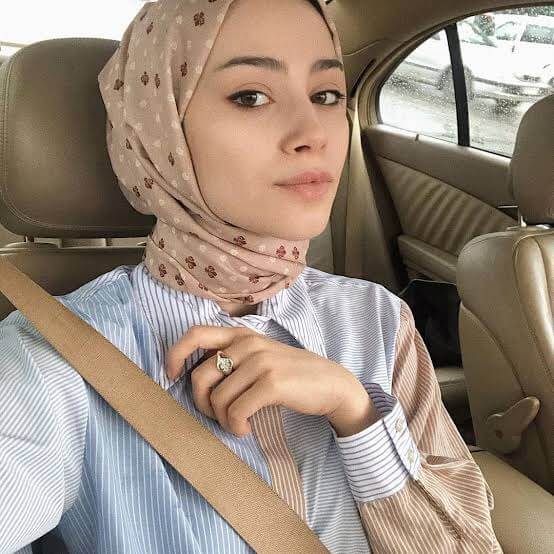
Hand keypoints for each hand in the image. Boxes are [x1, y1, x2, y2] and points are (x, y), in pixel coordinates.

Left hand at [165, 325, 375, 436]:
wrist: (331, 384)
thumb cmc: (291, 375)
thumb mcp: (261, 357)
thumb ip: (233, 359)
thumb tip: (197, 378)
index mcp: (241, 336)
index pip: (195, 334)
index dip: (175, 354)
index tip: (172, 375)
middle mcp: (248, 343)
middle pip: (200, 376)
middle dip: (200, 403)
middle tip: (216, 415)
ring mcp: (260, 361)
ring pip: (218, 398)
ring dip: (223, 420)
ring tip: (237, 424)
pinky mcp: (271, 382)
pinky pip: (236, 411)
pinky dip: (236, 426)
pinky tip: (246, 429)